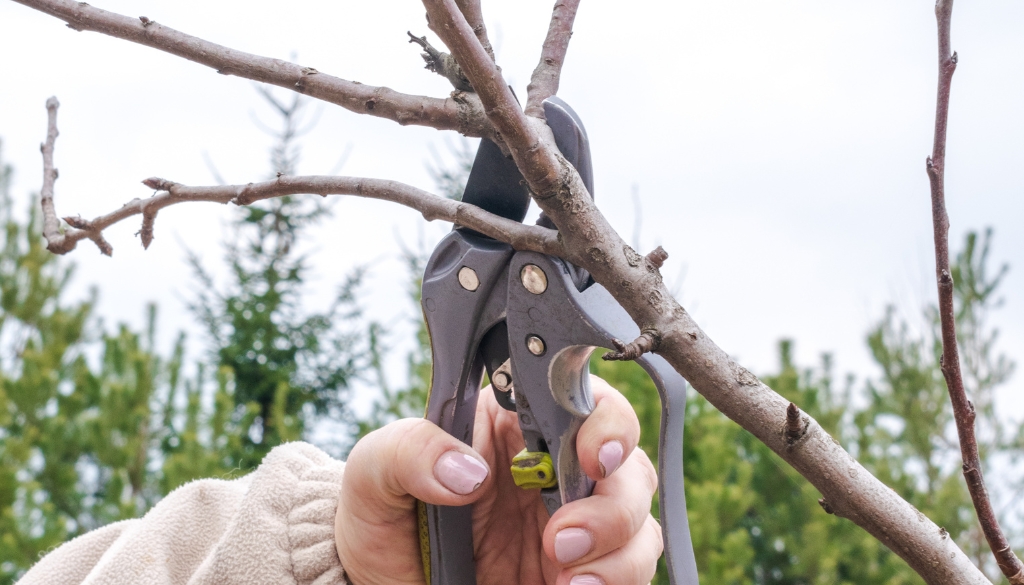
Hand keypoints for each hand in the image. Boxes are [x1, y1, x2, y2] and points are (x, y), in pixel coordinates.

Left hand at [334, 375, 662, 584]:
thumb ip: (409, 451)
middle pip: (626, 461)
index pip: (583, 399)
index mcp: (515, 425)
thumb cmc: (383, 521)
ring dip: (618, 546)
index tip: (592, 455)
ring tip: (566, 576)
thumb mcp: (373, 475)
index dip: (604, 421)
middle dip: (612, 500)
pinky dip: (618, 578)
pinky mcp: (583, 569)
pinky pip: (631, 568)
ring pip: (638, 518)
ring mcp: (575, 519)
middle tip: (559, 539)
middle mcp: (556, 467)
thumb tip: (466, 471)